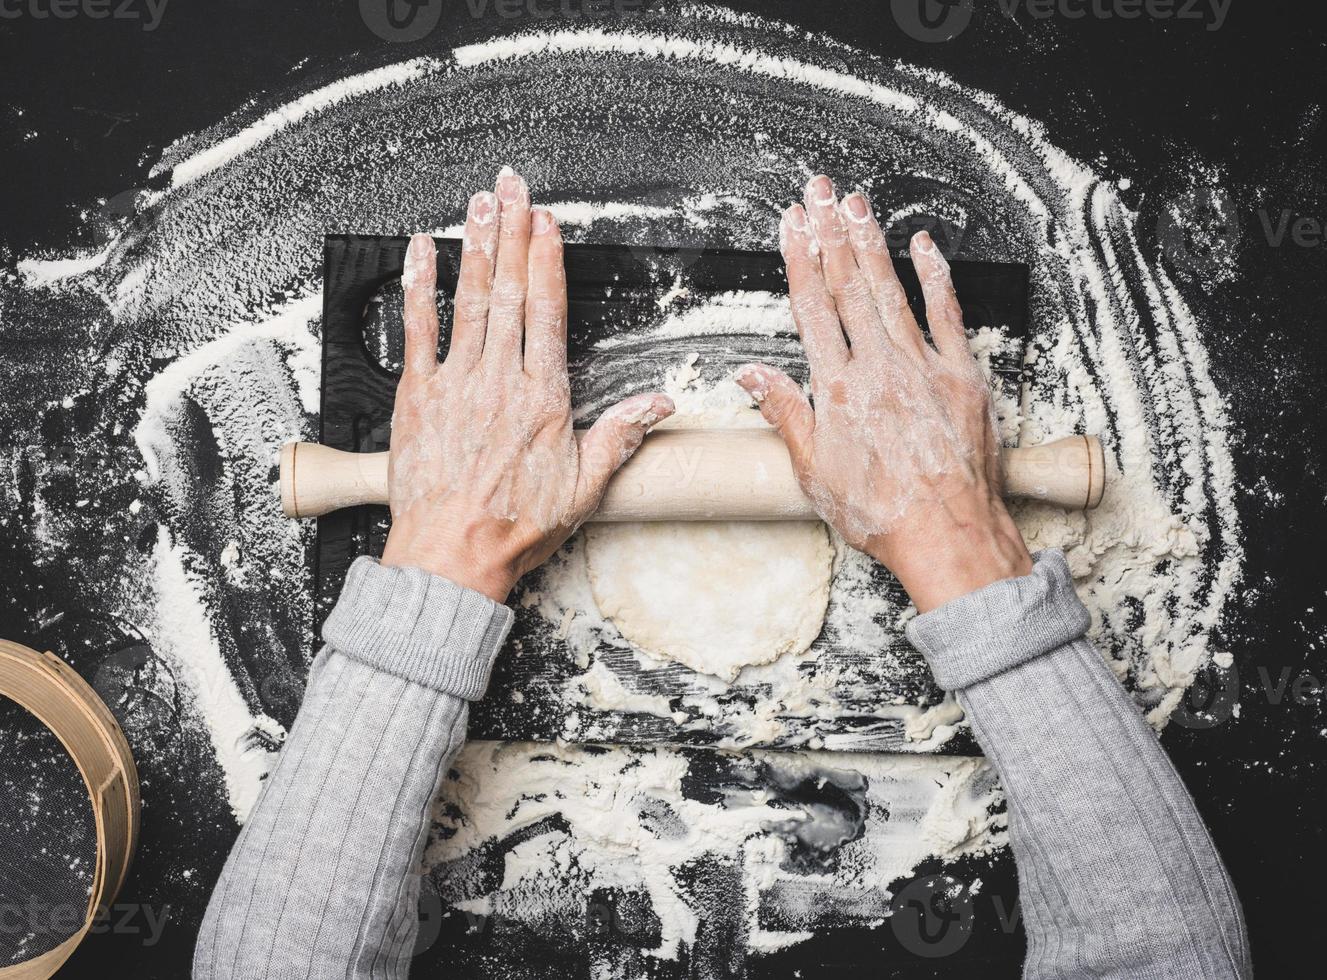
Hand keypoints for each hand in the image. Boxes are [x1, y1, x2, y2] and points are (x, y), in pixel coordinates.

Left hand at [380, 168, 673, 601]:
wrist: (452, 555)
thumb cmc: (515, 526)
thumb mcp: (584, 487)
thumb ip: (620, 437)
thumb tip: (660, 405)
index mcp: (543, 397)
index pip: (547, 311)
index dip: (546, 259)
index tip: (546, 222)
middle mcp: (499, 379)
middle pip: (509, 290)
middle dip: (511, 232)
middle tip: (512, 187)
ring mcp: (455, 383)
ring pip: (468, 300)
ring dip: (474, 246)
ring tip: (478, 203)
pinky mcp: (417, 396)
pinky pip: (417, 330)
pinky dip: (419, 287)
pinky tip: (421, 251)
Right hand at [735, 176, 1031, 611]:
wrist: (948, 532)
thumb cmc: (880, 512)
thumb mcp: (814, 473)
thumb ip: (785, 415)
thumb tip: (749, 375)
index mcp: (837, 388)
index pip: (813, 308)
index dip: (800, 259)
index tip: (792, 223)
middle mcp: (878, 366)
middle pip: (848, 286)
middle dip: (831, 232)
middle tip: (821, 190)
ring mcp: (922, 366)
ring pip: (891, 290)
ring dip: (872, 243)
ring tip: (857, 203)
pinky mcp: (962, 375)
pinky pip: (947, 314)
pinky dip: (934, 276)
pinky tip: (923, 246)